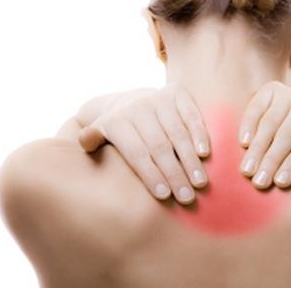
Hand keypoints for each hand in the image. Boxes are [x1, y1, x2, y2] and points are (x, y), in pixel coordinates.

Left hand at [77, 82, 210, 204]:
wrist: (130, 100)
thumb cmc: (116, 131)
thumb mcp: (99, 132)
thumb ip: (91, 139)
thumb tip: (85, 142)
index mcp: (116, 121)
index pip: (136, 153)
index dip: (151, 174)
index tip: (164, 196)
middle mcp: (137, 107)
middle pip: (159, 146)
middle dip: (174, 173)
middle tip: (187, 198)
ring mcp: (158, 98)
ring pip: (177, 132)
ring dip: (190, 159)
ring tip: (199, 183)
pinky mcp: (176, 92)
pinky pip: (191, 114)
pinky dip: (199, 133)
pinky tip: (205, 153)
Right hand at [238, 81, 290, 188]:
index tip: (281, 184)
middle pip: (287, 134)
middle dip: (272, 160)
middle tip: (259, 183)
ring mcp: (290, 93)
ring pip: (270, 123)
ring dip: (256, 148)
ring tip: (247, 171)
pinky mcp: (271, 89)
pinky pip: (256, 108)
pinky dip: (248, 124)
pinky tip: (243, 143)